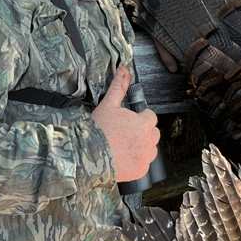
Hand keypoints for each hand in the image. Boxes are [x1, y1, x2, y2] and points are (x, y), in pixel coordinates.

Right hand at [93, 66, 159, 181]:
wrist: (86, 156)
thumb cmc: (97, 131)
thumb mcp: (108, 105)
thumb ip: (119, 87)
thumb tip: (123, 70)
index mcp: (143, 124)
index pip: (151, 116)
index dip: (140, 117)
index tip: (129, 122)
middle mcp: (148, 142)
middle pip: (153, 133)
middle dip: (143, 131)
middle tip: (125, 134)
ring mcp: (145, 158)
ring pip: (152, 148)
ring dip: (143, 146)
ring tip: (125, 145)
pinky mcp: (141, 170)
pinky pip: (145, 163)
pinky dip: (138, 161)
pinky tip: (125, 157)